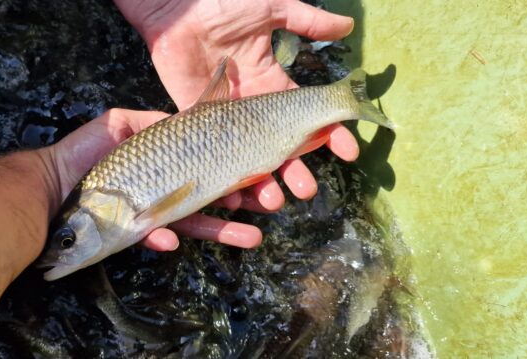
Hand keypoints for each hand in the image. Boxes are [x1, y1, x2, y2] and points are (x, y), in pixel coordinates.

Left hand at [41, 107, 333, 251]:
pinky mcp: (137, 231)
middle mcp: (166, 189)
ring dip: (225, 229)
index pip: (210, 164)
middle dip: (244, 201)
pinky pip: (158, 234)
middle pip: (213, 196)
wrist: (46, 186)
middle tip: (274, 204)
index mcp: (167, 161)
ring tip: (254, 237)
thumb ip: (153, 124)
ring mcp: (154, 212)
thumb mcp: (121, 125)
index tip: (262, 170)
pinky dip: (166, 236)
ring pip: (197, 222)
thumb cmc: (84, 153)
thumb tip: (184, 119)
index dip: (237, 168)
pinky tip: (172, 239)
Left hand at [108, 0, 359, 247]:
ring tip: (276, 200)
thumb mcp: (272, 8)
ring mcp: (225, 117)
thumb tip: (348, 26)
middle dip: (296, 170)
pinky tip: (235, 197)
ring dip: (264, 182)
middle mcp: (252, 106)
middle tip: (306, 189)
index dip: (328, 133)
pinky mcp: (197, 121)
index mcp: (273, 83)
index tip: (348, 151)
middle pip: (280, 147)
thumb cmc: (225, 4)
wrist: (178, 8)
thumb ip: (307, 21)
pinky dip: (223, 178)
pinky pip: (211, 155)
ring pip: (249, 157)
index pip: (306, 116)